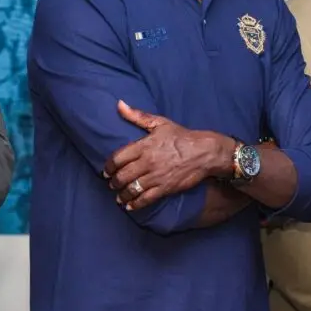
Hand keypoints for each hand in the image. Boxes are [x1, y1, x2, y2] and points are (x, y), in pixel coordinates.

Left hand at [104, 101, 233, 210]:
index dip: (109, 167)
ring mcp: (156, 176)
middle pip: (123, 175)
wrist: (204, 152)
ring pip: (132, 189)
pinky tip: (130, 206)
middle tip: (111, 184)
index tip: (106, 171)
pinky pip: (146, 199)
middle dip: (114, 182)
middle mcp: (147, 162)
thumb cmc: (182, 136)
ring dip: (122, 194)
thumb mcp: (160, 123)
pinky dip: (136, 204)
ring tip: (119, 197)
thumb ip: (138, 116)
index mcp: (143, 146)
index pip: (118, 158)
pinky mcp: (165, 188)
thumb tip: (119, 104)